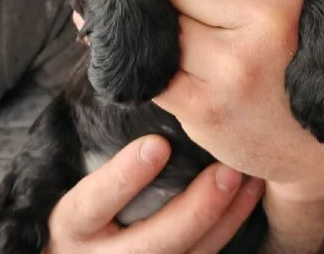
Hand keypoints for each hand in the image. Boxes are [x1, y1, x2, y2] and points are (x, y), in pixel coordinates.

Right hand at [45, 134, 263, 253]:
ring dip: (224, 218)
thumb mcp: (76, 176)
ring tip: (246, 179)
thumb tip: (133, 85)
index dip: (123, 178)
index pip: (93, 202)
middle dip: (195, 208)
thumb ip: (98, 147)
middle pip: (152, 243)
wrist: (85, 249)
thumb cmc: (81, 199)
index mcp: (74, 224)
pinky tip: (249, 195)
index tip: (157, 145)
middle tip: (225, 172)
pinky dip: (230, 225)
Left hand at [154, 0, 323, 182]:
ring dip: (154, 22)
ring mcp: (235, 64)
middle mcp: (268, 15)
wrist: (315, 144)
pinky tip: (139, 50)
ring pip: (156, 17)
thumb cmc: (296, 53)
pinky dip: (133, 53)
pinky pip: (144, 62)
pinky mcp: (206, 105)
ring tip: (180, 33)